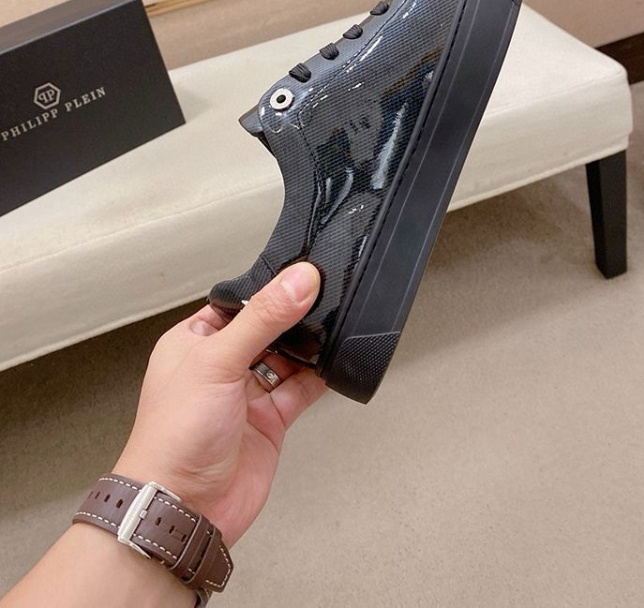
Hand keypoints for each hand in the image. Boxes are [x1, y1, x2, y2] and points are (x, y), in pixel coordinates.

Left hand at [113, 261, 325, 547]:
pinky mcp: (269, 421)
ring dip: (308, 346)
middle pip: (266, 328)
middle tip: (324, 298)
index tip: (302, 274)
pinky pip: (300, 390)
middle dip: (293, 317)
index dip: (267, 289)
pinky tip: (330, 365)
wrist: (183, 507)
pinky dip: (317, 378)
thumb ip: (263, 317)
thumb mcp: (218, 360)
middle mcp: (220, 366)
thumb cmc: (173, 437)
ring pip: (286, 358)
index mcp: (193, 341)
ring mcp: (245, 395)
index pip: (237, 302)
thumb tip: (298, 280)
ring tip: (331, 327)